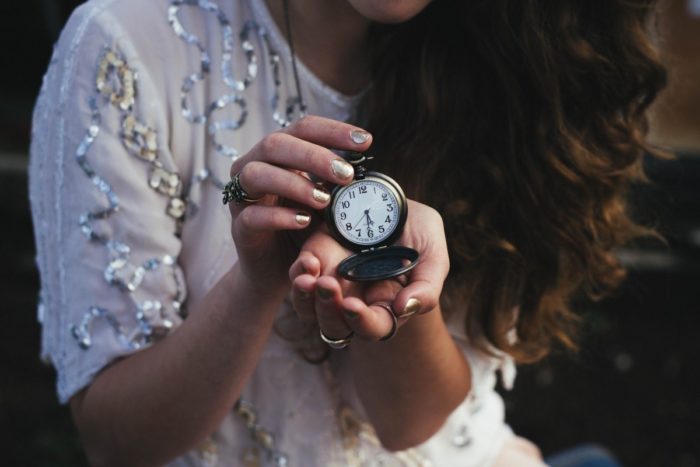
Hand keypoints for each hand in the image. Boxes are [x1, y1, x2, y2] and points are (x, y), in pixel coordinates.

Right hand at [227, 115, 371, 286]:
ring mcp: (243, 196)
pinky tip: (305, 220)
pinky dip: (280, 216)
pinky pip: (252, 215)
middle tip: (346, 174)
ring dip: (294, 184)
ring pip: (257, 174)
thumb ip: (337, 182)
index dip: (332, 131)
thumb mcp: (325, 200)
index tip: (366, 141)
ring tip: (325, 200)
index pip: (302, 128)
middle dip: (314, 156)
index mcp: (278, 153)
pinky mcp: (239, 227)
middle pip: (275, 143)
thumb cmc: (304, 227)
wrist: (279, 269)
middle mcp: (254, 166)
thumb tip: (367, 167)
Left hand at [288, 200, 449, 341]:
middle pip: (336, 326)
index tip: (353, 305)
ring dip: (305, 299)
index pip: (374, 328)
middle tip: (327, 286)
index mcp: (387, 306)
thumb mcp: (433, 254)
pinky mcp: (314, 261)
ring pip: (309, 309)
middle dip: (328, 311)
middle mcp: (356, 301)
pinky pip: (298, 277)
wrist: (390, 200)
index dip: (363, 322)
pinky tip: (308, 261)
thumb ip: (427, 286)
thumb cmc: (417, 232)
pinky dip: (298, 274)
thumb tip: (406, 308)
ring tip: (308, 280)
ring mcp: (332, 283)